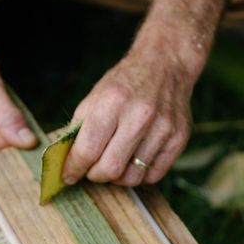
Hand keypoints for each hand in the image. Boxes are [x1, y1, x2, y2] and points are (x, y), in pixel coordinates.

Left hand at [63, 51, 195, 186]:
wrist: (165, 65)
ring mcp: (163, 128)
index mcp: (112, 102)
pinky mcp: (178, 139)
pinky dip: (139, 174)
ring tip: (114, 163)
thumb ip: (79, 130)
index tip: (68, 175)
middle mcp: (140, 116)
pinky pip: (153, 176)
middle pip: (110, 169)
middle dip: (95, 175)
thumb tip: (65, 163)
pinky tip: (133, 161)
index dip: (73, 168)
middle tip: (92, 170)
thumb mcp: (95, 97)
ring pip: (132, 178)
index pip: (87, 150)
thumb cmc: (124, 84)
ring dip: (117, 177)